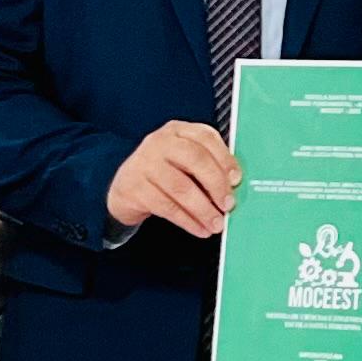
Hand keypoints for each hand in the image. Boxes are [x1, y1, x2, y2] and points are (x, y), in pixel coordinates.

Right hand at [108, 120, 239, 237]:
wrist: (125, 187)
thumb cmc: (163, 173)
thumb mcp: (183, 161)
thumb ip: (207, 165)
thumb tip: (233, 186)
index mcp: (178, 131)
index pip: (206, 137)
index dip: (225, 159)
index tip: (237, 180)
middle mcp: (159, 142)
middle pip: (195, 159)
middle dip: (216, 185)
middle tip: (228, 205)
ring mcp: (144, 163)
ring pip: (181, 188)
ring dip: (203, 209)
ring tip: (216, 224)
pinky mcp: (135, 187)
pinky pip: (167, 207)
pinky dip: (187, 221)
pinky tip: (199, 229)